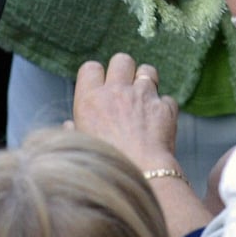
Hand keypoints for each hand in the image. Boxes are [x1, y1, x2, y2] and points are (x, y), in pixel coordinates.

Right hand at [72, 53, 179, 173]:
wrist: (141, 176)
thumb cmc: (105, 166)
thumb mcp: (80, 147)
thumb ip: (75, 130)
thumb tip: (70, 125)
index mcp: (91, 100)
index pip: (90, 68)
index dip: (96, 75)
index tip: (100, 86)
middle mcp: (117, 92)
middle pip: (121, 60)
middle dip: (124, 69)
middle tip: (124, 87)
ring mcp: (144, 96)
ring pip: (147, 70)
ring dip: (146, 81)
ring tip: (143, 99)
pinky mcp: (165, 107)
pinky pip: (166, 98)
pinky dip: (163, 108)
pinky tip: (158, 123)